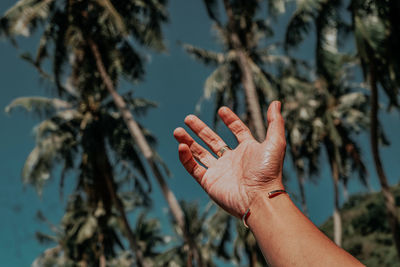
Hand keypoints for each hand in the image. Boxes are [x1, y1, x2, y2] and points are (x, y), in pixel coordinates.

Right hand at [173, 101, 285, 217]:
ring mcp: (219, 171)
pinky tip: (181, 146)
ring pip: (199, 153)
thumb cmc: (268, 172)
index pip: (238, 131)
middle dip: (199, 129)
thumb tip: (276, 102)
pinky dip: (186, 158)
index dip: (231, 120)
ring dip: (188, 141)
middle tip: (188, 118)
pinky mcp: (209, 182)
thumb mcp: (275, 143)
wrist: (259, 199)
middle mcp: (232, 160)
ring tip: (177, 131)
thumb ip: (274, 122)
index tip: (222, 110)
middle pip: (212, 141)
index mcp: (247, 150)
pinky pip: (193, 168)